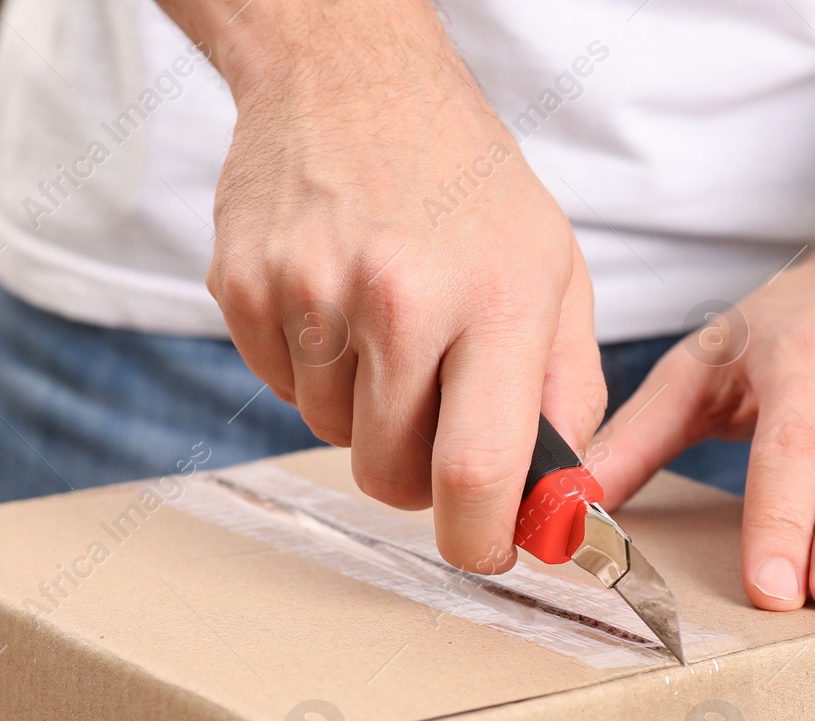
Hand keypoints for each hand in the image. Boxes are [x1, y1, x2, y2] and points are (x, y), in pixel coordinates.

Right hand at [197, 0, 603, 571]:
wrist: (351, 77)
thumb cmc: (466, 183)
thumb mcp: (556, 269)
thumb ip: (569, 394)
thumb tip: (559, 506)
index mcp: (496, 294)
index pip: (477, 469)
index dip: (479, 540)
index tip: (485, 550)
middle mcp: (400, 295)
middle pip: (390, 475)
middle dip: (416, 477)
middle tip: (432, 419)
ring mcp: (310, 290)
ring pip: (332, 436)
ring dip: (362, 412)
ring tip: (384, 325)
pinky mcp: (245, 287)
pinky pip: (279, 391)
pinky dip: (311, 372)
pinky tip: (335, 302)